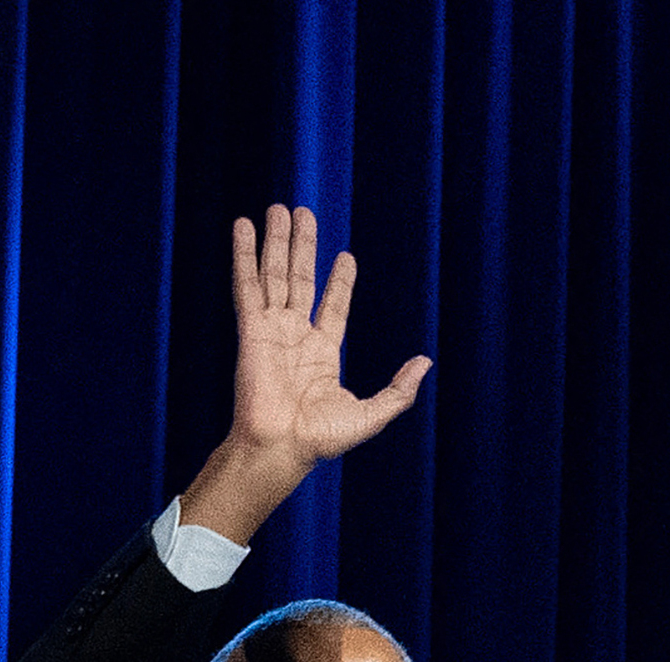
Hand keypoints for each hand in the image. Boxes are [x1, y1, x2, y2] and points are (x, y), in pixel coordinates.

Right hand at [180, 203, 430, 544]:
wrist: (282, 446)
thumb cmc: (322, 439)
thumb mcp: (372, 413)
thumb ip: (399, 390)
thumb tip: (425, 363)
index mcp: (322, 355)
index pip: (332, 306)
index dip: (339, 281)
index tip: (345, 256)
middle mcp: (296, 336)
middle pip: (299, 280)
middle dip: (302, 247)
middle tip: (303, 213)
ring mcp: (272, 329)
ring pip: (274, 274)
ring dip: (276, 241)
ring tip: (280, 208)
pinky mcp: (250, 327)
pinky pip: (246, 283)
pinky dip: (245, 254)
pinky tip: (245, 227)